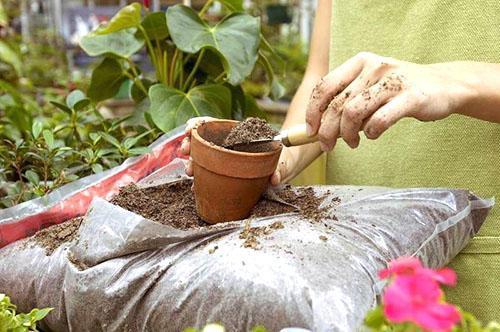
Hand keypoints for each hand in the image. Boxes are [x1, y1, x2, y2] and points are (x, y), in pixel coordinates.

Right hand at [180, 117, 291, 185]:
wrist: (285, 169)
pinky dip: (200, 177)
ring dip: (191, 161)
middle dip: (190, 144)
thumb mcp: (284, 162)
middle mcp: (230, 145)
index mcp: (240, 135)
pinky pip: (209, 173)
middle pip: (204, 140)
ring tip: (189, 170)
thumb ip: (281, 169)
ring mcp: (227, 159)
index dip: (199, 124)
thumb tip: (275, 179)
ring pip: (203, 156)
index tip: (189, 129)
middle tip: (185, 151)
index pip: (215, 124)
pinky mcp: (226, 174)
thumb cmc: (283, 160)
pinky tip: (194, 184)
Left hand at [306, 52, 473, 150]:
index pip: (325, 86)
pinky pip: (379, 120)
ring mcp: (393, 80)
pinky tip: (373, 135)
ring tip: (352, 143)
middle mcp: (374, 67)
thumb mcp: (370, 87)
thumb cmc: (398, 91)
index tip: (310, 130)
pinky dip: (371, 132)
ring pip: (353, 113)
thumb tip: (317, 127)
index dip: (312, 111)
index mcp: (359, 62)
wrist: (444, 85)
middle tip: (328, 146)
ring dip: (347, 135)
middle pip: (336, 105)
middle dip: (327, 131)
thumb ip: (346, 100)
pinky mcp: (411, 97)